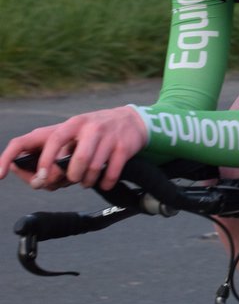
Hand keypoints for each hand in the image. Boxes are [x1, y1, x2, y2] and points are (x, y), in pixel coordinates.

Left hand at [0, 107, 147, 191]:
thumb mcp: (77, 129)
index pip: (56, 139)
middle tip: (73, 178)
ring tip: (86, 181)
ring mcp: (109, 138)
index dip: (47, 159)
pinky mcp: (124, 148)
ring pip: (94, 168)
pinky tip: (103, 182)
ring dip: (88, 181)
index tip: (41, 176)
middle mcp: (92, 128)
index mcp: (75, 123)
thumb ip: (60, 147)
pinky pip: (112, 173)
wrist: (131, 120)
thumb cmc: (96, 129)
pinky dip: (105, 183)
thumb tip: (42, 175)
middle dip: (73, 176)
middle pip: (78, 159)